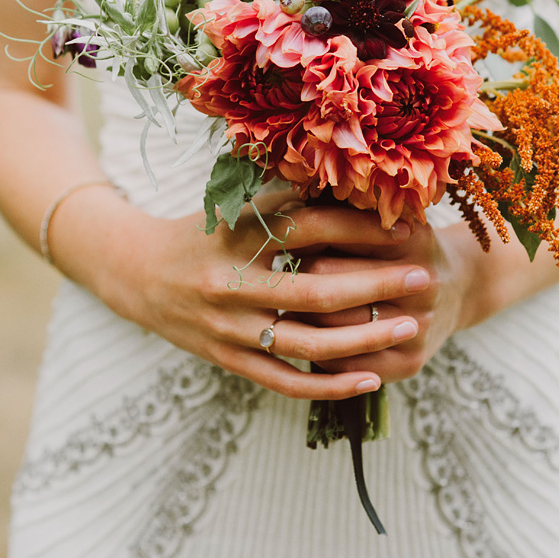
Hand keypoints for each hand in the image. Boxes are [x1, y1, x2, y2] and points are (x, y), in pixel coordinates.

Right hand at [108, 197, 431, 400]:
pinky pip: (285, 380)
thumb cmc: (206, 230)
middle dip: (376, 285)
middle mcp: (232, 284)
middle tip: (423, 277)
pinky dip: (329, 384)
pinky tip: (370, 378)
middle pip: (316, 290)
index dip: (360, 228)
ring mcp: (229, 328)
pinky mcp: (228, 360)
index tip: (406, 227)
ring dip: (364, 339)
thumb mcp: (239, 202)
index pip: (310, 230)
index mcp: (238, 236)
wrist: (135, 273)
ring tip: (409, 326)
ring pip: (307, 342)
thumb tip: (353, 173)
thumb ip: (291, 192)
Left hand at [289, 215, 541, 382]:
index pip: (332, 239)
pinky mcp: (410, 363)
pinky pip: (345, 366)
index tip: (272, 243)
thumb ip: (347, 207)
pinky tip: (304, 339)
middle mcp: (423, 284)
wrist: (462, 288)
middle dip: (292, 284)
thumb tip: (286, 198)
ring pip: (333, 332)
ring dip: (298, 321)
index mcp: (412, 238)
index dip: (296, 241)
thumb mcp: (388, 215)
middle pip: (328, 288)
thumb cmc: (405, 245)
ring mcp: (419, 327)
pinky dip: (318, 355)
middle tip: (264, 280)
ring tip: (274, 309)